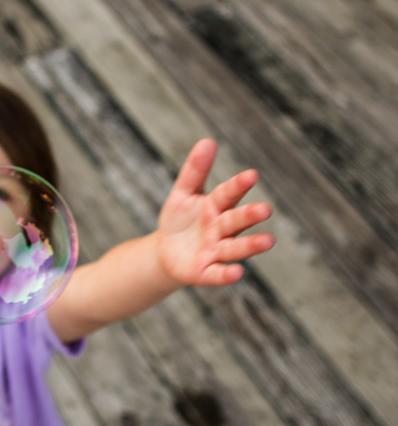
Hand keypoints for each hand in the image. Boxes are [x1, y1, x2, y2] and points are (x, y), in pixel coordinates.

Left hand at [157, 139, 274, 285]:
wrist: (166, 252)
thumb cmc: (180, 219)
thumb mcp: (182, 193)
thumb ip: (195, 170)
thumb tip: (207, 141)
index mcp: (216, 206)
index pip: (228, 194)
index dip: (238, 185)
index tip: (251, 175)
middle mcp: (221, 229)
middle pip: (237, 220)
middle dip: (250, 215)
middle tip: (265, 209)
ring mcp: (216, 251)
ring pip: (235, 248)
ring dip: (251, 245)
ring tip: (268, 241)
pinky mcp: (206, 272)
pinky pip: (218, 274)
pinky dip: (227, 274)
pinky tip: (237, 273)